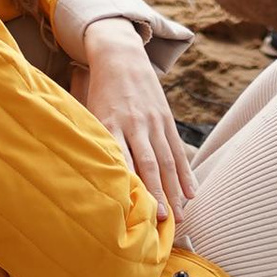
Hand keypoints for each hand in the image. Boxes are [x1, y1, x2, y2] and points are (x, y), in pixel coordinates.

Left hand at [78, 16, 193, 221]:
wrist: (120, 55)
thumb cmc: (98, 93)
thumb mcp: (89, 113)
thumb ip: (92, 142)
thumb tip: (84, 178)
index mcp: (110, 123)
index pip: (121, 158)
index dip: (129, 184)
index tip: (133, 209)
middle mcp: (134, 123)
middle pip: (148, 163)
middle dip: (156, 193)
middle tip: (162, 221)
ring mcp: (153, 120)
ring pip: (166, 160)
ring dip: (174, 190)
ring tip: (179, 216)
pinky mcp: (166, 118)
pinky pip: (177, 149)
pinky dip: (186, 172)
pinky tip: (192, 192)